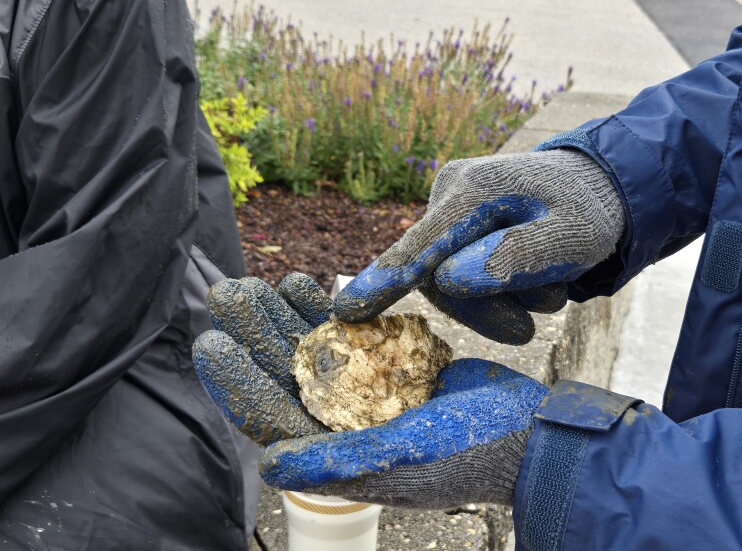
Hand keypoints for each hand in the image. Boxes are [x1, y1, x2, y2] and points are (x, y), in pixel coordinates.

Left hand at [192, 274, 547, 507]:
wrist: (528, 433)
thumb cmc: (472, 456)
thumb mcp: (406, 461)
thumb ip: (340, 461)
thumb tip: (271, 464)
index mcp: (335, 454)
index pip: (273, 418)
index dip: (238, 382)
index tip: (211, 341)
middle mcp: (341, 424)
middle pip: (286, 375)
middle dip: (255, 335)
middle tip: (228, 292)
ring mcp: (364, 392)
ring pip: (313, 348)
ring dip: (285, 316)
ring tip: (261, 280)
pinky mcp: (387, 366)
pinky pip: (347, 334)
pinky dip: (328, 309)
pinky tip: (306, 282)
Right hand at [335, 149, 624, 343]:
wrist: (599, 190)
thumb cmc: (589, 212)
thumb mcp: (571, 238)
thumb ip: (515, 257)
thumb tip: (448, 279)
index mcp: (477, 189)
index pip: (422, 245)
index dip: (385, 281)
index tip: (346, 310)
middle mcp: (452, 190)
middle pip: (437, 274)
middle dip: (482, 306)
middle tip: (527, 327)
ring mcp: (451, 206)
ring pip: (447, 282)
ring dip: (494, 301)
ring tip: (544, 292)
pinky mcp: (456, 223)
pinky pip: (457, 274)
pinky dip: (493, 292)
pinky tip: (531, 285)